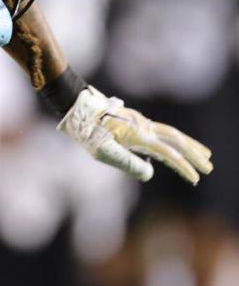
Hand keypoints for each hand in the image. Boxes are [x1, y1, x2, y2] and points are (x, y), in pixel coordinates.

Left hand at [58, 86, 212, 183]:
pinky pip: (159, 130)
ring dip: (187, 144)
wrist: (76, 106)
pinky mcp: (134, 120)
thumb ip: (128, 164)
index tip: (196, 179)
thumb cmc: (87, 131)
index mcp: (138, 136)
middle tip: (209, 166)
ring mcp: (139, 121)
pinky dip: (173, 139)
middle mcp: (143, 126)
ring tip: (202, 154)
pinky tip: (177, 146)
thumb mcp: (103, 152)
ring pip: (170, 132)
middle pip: (176, 139)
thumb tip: (150, 173)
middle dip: (194, 154)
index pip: (167, 154)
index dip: (183, 167)